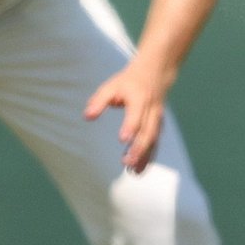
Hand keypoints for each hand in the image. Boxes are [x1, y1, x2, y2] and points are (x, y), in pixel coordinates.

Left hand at [82, 58, 169, 173]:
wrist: (154, 73)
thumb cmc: (127, 82)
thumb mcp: (111, 86)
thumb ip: (99, 101)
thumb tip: (87, 117)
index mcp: (139, 98)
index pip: (136, 115)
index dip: (130, 127)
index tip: (122, 140)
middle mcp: (151, 110)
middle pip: (147, 131)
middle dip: (138, 148)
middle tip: (126, 162)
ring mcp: (157, 119)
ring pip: (153, 140)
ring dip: (144, 156)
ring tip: (133, 171)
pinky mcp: (158, 126)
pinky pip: (155, 143)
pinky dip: (149, 157)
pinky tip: (139, 170)